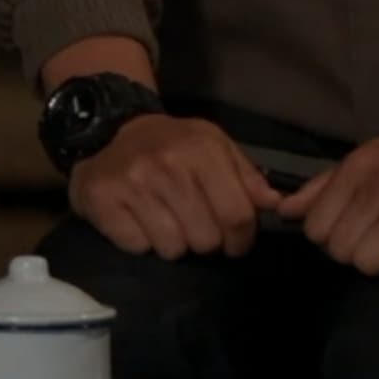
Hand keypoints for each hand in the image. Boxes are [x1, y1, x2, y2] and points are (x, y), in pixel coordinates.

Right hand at [69, 115, 280, 258]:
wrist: (110, 130)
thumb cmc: (172, 144)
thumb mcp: (215, 147)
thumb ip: (247, 176)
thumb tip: (275, 204)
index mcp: (201, 149)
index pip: (238, 216)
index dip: (242, 239)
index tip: (236, 242)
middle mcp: (166, 164)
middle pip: (206, 239)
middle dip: (206, 241)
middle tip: (194, 226)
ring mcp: (132, 182)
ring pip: (173, 248)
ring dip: (173, 243)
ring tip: (166, 222)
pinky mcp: (102, 198)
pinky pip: (138, 246)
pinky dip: (141, 241)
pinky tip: (139, 220)